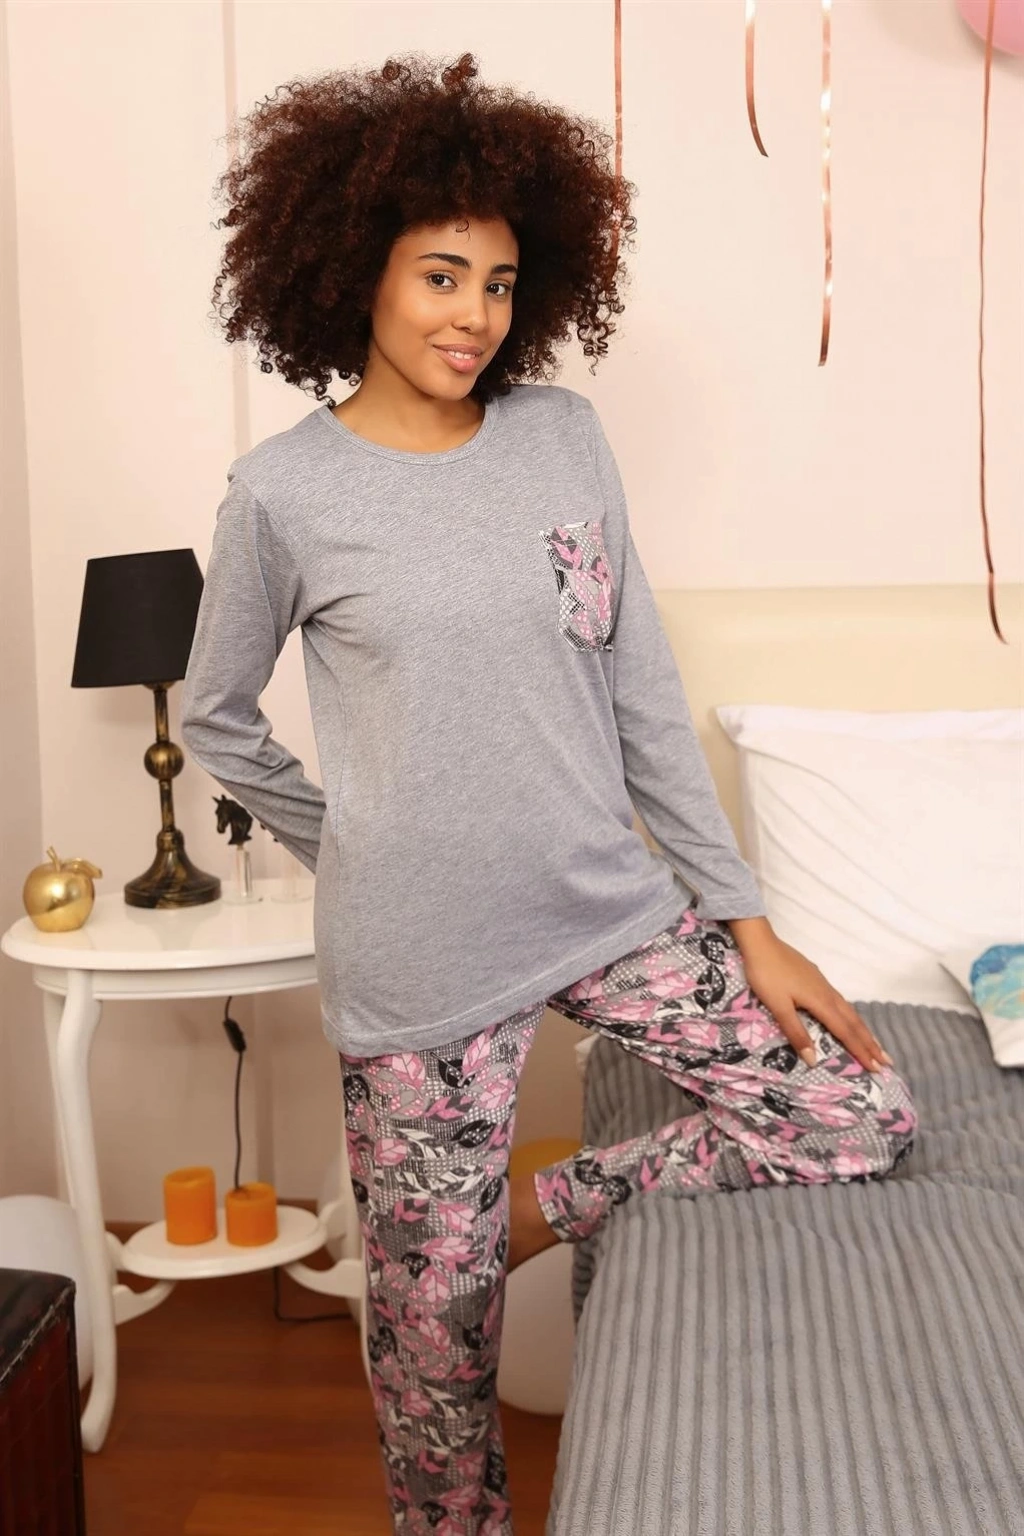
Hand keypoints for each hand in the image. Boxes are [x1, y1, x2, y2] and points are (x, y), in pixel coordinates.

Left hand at [726, 918, 893, 1073]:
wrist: (761, 944)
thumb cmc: (767, 976)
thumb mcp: (779, 1007)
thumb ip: (796, 1033)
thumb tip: (814, 1061)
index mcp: (821, 1002)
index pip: (846, 1032)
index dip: (861, 1051)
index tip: (876, 1068)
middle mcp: (828, 994)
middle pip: (854, 1022)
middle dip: (870, 1043)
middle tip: (887, 1061)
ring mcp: (823, 984)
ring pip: (849, 1011)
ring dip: (863, 1030)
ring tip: (874, 1044)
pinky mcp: (817, 978)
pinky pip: (841, 1002)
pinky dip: (851, 1016)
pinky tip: (848, 1017)